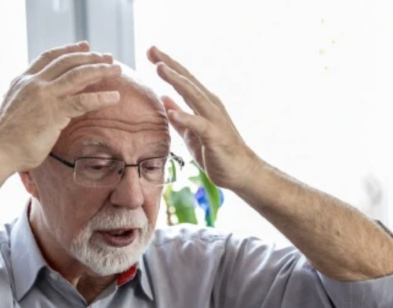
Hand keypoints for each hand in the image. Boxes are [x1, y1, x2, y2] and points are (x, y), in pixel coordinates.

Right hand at [0, 43, 121, 173]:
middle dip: (90, 57)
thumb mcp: (17, 110)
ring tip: (117, 70)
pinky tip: (114, 97)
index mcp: (23, 80)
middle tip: (108, 57)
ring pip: (78, 75)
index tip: (85, 46)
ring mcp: (44, 96)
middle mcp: (34, 83)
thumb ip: (30, 102)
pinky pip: (83, 101)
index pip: (49, 57)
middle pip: (67, 61)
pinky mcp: (54, 113)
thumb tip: (40, 106)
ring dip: (100, 70)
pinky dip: (101, 97)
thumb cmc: (7, 139)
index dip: (69, 50)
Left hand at [147, 46, 261, 191]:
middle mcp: (211, 106)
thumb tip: (163, 98)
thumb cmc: (217, 153)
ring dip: (177, 81)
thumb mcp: (191, 133)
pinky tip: (172, 111)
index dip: (168, 65)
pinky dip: (186, 117)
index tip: (151, 52)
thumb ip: (179, 116)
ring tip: (160, 69)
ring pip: (194, 96)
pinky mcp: (215, 137)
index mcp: (204, 104)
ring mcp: (214, 120)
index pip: (184, 80)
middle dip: (169, 64)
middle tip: (152, 49)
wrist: (241, 173)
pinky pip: (199, 125)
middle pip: (188, 81)